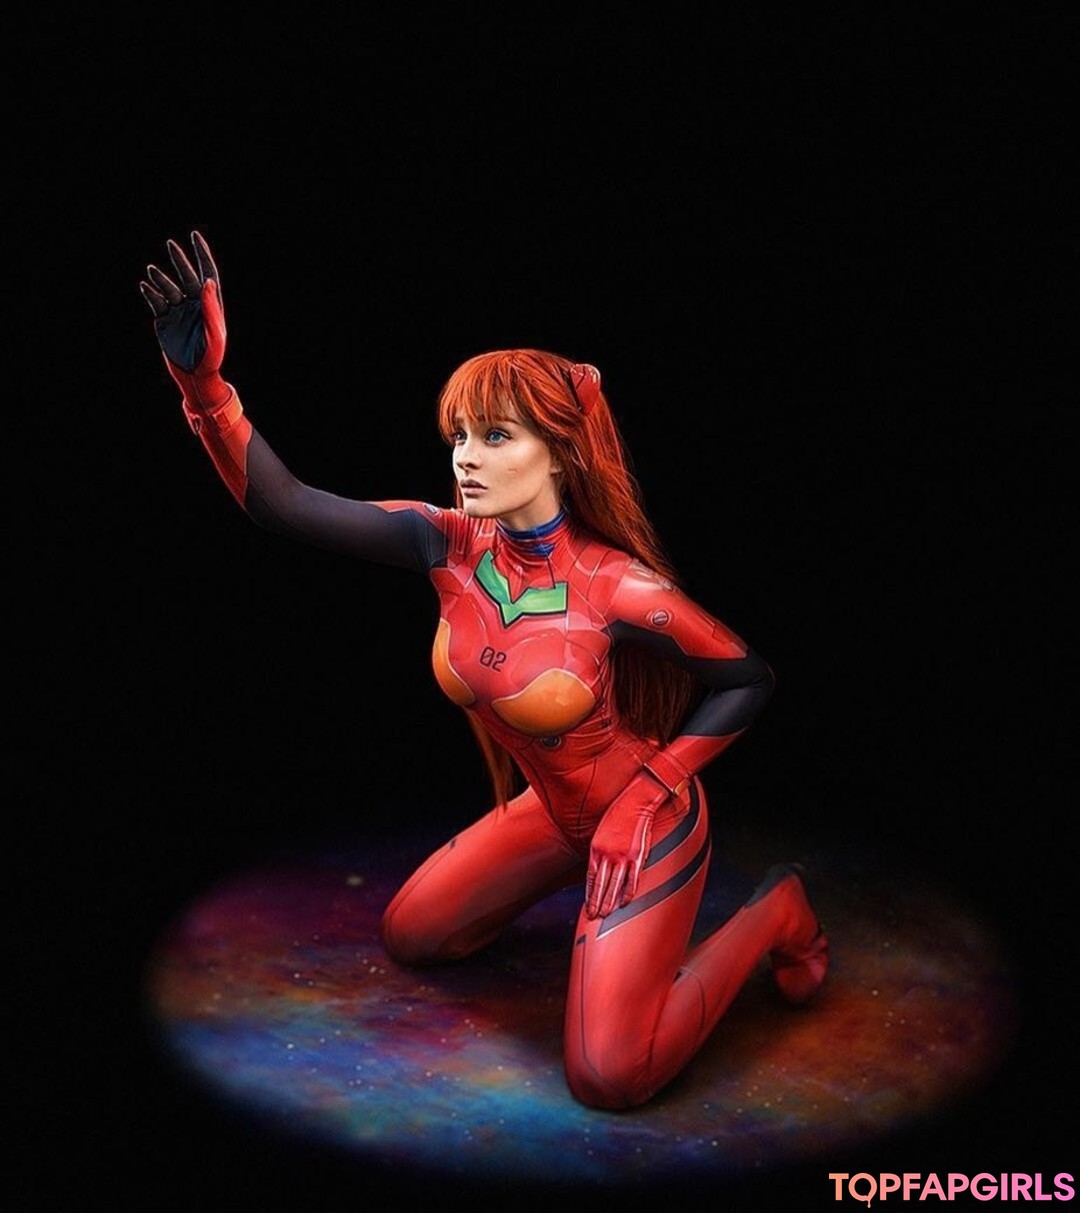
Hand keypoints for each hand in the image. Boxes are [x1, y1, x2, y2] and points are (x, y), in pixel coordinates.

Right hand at [140, 232, 226, 400]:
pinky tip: (145, 286)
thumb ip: (211, 308)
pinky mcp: (164, 321)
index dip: (202, 255)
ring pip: (169, 288)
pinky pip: (156, 301)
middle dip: (180, 260)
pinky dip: (151, 293)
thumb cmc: (210, 358)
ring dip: (161, 278)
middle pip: (187, 276)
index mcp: (211, 305)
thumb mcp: (214, 334)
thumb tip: (207, 281)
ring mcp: (179, 312)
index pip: (207, 274)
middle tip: (171, 244)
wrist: (195, 376)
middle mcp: (194, 305)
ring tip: (152, 271)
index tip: (195, 237)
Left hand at [585, 772, 669, 918]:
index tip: (588, 906)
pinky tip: (625, 903)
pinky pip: (632, 879)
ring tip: (606, 915)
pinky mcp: (637, 855)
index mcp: (596, 848)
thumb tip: (598, 865)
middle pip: (600, 885)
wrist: (636, 800)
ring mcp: (622, 855)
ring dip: (609, 902)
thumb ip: (600, 849)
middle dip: (596, 903)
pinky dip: (628, 892)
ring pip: (614, 885)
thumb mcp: (602, 830)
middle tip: (593, 917)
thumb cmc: (619, 813)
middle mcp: (607, 854)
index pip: (591, 877)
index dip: (589, 894)